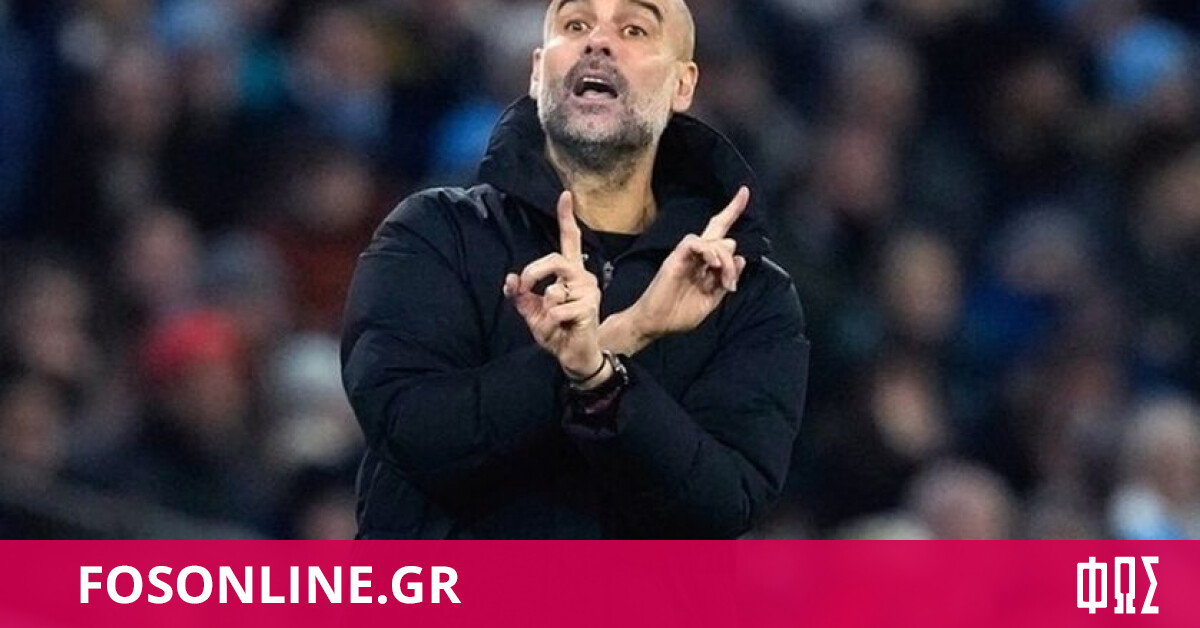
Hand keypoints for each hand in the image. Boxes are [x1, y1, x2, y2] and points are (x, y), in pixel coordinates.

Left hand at [504, 191, 607, 382]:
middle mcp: (583, 277)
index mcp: (570, 274)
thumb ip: (521, 296)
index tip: (565, 195)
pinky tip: (562, 329)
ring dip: (544, 309)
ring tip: (552, 321)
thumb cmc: (557, 331)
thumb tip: (509, 279)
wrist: (574, 356)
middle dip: (534, 272)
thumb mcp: (532, 312)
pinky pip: (557, 310)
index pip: (570, 240)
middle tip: (524, 287)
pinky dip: (551, 323)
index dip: (566, 218)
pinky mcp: (590, 308)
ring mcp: (589, 291)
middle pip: (556, 259)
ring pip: (554, 289)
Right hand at [602, 187, 748, 353]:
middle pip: (717, 228)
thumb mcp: (710, 301)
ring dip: (724, 260)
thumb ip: (725, 280)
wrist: (655, 324)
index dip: (732, 213)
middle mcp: (697, 256)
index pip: (721, 236)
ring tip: (725, 281)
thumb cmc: (678, 315)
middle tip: (738, 236)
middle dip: (732, 225)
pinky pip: (694, 242)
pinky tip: (712, 265)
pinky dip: (708, 251)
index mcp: (704, 264)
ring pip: (712, 240)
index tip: (745, 192)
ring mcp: (685, 255)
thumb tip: (740, 259)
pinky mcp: (675, 258)